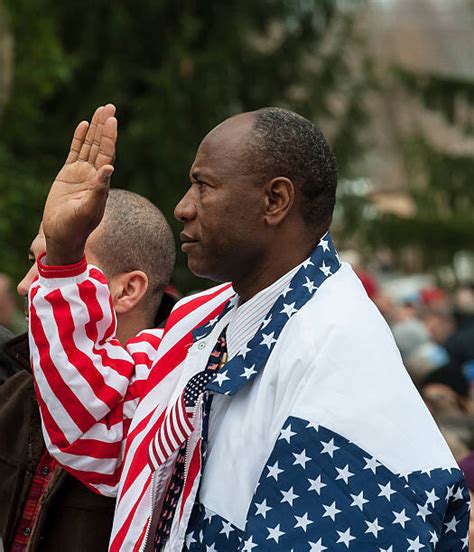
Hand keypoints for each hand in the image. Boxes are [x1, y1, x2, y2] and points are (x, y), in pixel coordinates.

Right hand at [42, 104, 117, 264]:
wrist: (62, 236)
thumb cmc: (76, 227)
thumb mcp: (88, 209)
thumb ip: (99, 190)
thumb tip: (109, 169)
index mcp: (101, 182)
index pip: (107, 154)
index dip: (110, 137)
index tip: (113, 120)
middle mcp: (93, 175)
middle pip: (100, 145)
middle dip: (105, 127)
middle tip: (109, 107)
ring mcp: (81, 173)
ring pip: (89, 146)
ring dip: (94, 129)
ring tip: (100, 110)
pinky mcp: (67, 174)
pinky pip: (75, 152)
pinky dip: (79, 138)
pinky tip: (83, 125)